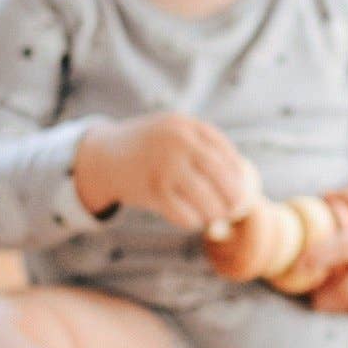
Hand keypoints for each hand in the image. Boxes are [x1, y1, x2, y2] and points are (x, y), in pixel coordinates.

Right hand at [75, 113, 256, 231]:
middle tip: (237, 206)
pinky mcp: (153, 192)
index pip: (224, 150)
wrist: (104, 156)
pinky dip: (194, 221)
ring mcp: (165, 167)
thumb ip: (200, 143)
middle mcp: (178, 143)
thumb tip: (240, 173)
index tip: (243, 184)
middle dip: (234, 195)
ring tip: (217, 217)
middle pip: (221, 175)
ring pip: (206, 199)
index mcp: (186, 126)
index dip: (237, 170)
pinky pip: (185, 214)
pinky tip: (195, 221)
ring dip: (216, 213)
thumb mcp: (172, 131)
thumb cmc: (147, 146)